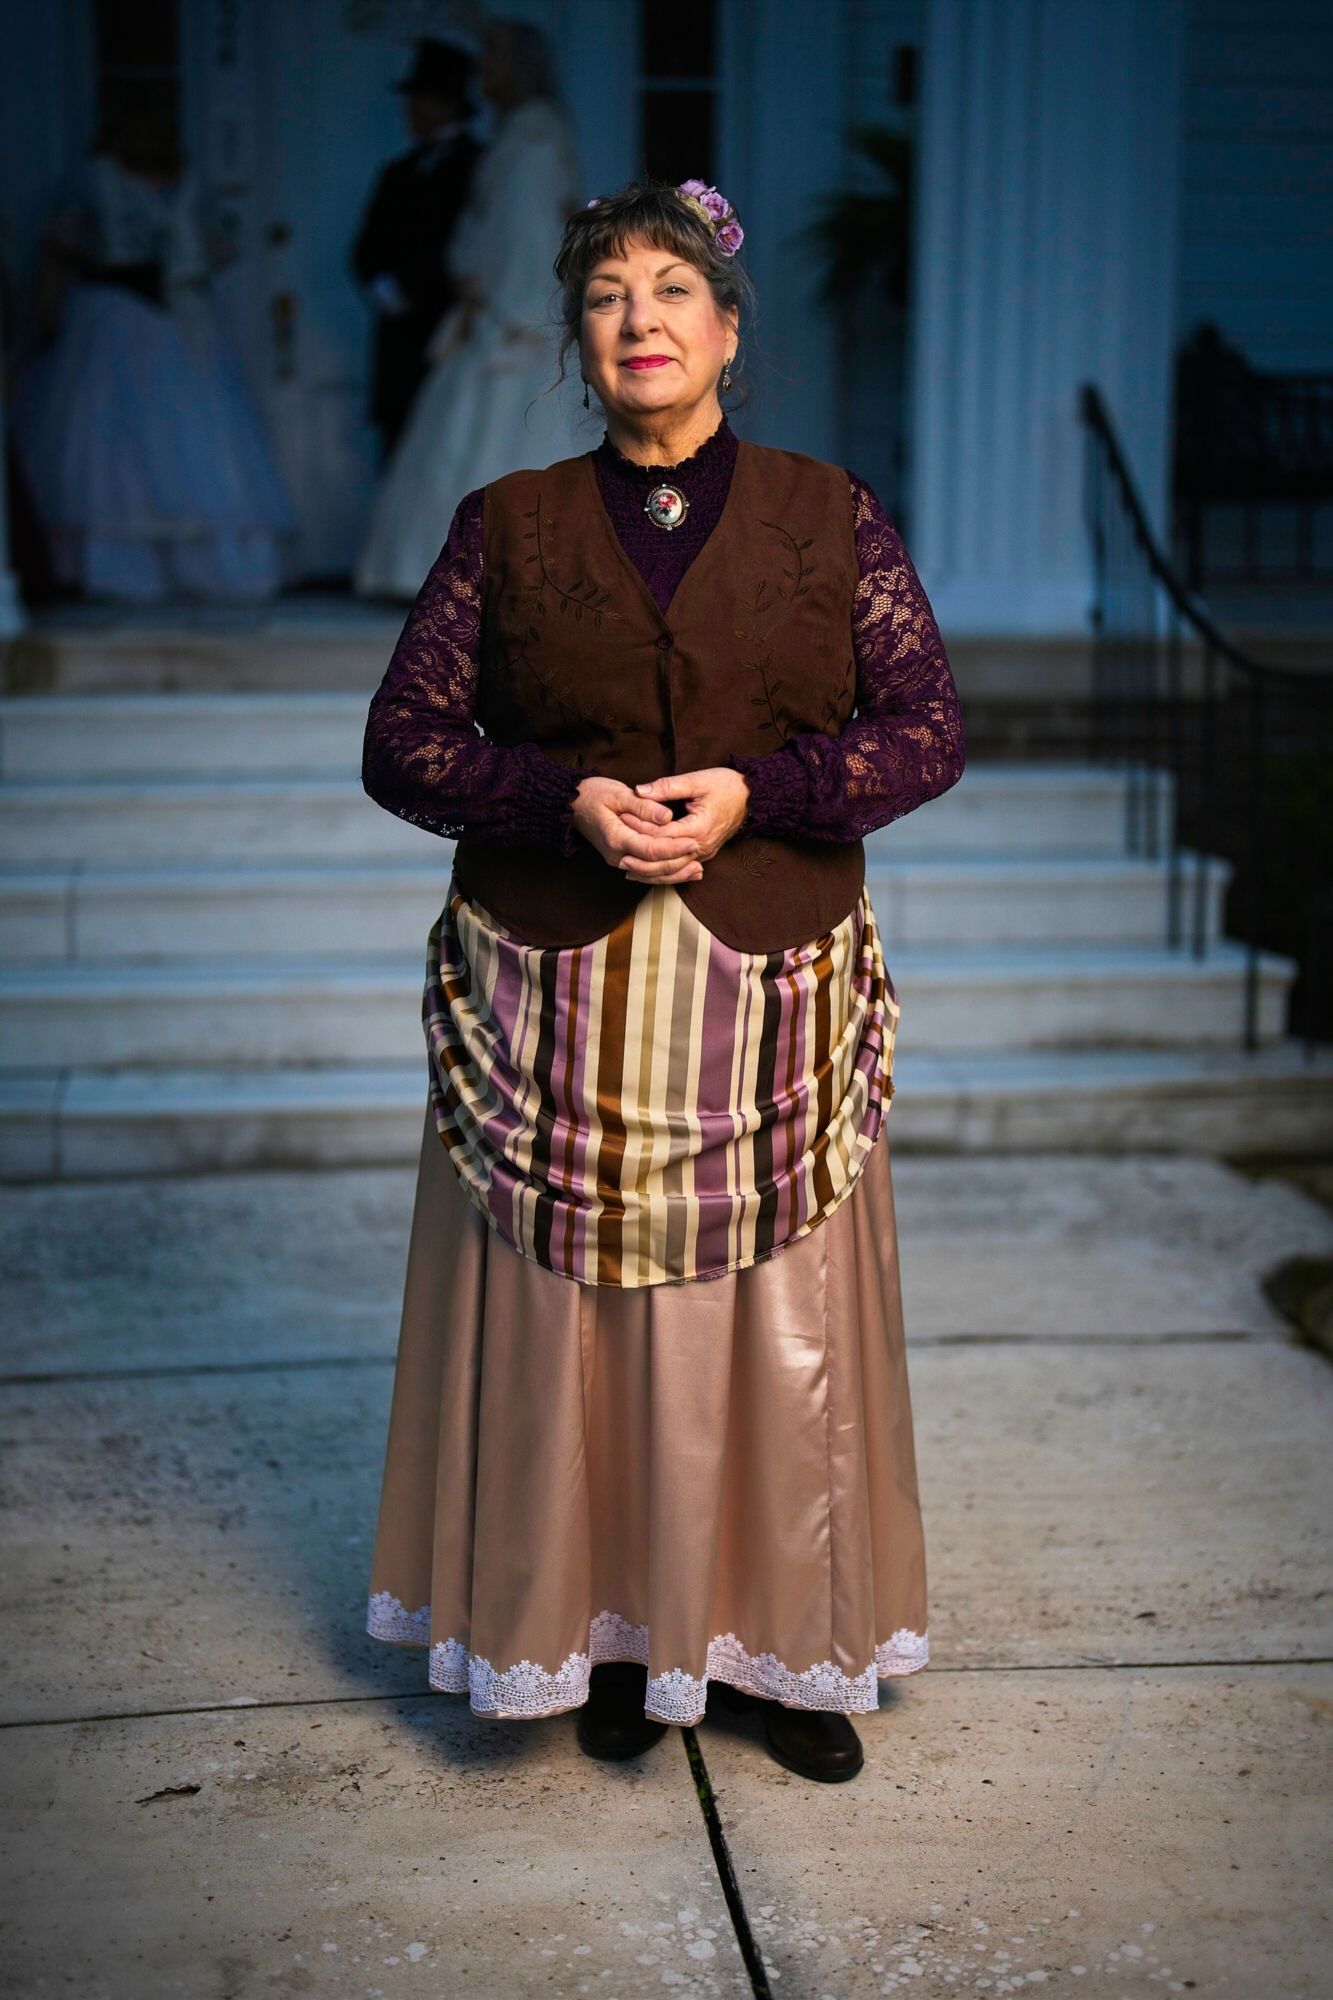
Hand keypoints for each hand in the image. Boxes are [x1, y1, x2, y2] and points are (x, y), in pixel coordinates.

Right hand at [573, 776, 703, 883]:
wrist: (573, 805)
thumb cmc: (594, 794)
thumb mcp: (618, 793)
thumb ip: (643, 806)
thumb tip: (666, 816)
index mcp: (615, 838)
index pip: (650, 849)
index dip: (674, 848)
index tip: (693, 842)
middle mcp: (616, 855)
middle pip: (652, 867)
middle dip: (678, 863)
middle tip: (700, 854)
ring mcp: (618, 860)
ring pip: (650, 874)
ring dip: (674, 874)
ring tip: (698, 870)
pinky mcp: (622, 859)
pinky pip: (645, 872)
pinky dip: (663, 874)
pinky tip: (681, 872)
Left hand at [627, 767, 750, 866]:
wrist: (752, 798)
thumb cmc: (726, 786)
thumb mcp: (697, 780)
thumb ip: (667, 787)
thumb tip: (640, 791)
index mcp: (698, 828)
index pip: (661, 834)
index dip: (640, 827)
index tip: (622, 817)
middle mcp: (701, 847)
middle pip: (665, 859)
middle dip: (640, 855)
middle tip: (617, 849)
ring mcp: (703, 854)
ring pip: (672, 870)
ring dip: (649, 871)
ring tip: (626, 866)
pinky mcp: (703, 855)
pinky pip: (680, 869)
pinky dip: (662, 872)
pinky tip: (646, 872)